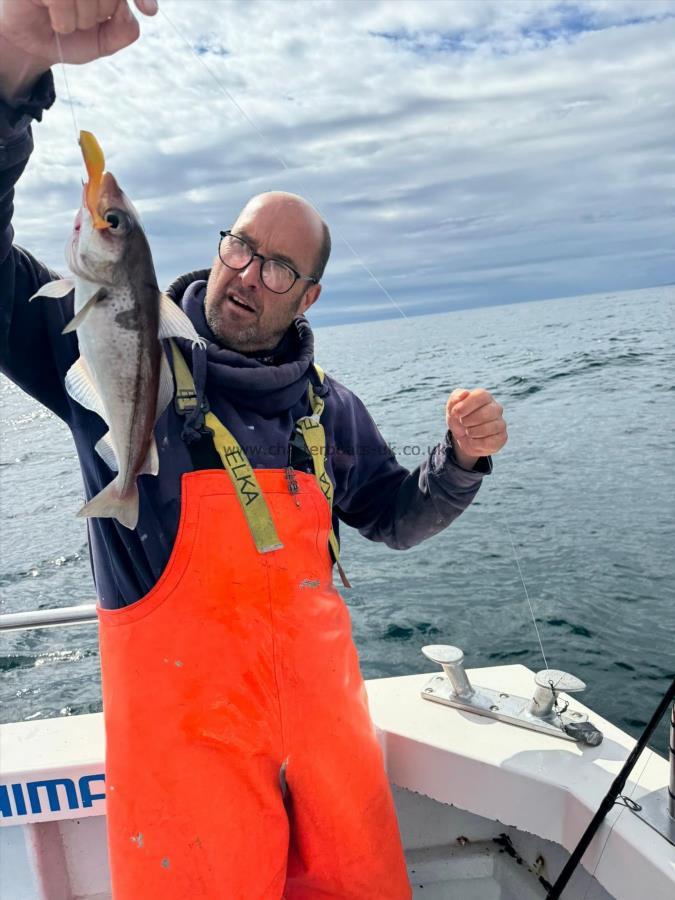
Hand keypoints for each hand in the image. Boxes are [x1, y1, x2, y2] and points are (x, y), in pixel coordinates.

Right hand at [0, 0, 156, 98]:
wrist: (34, 47)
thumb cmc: (70, 37)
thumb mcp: (104, 41)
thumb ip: (125, 29)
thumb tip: (130, 11)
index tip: (149, 11)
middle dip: (102, 13)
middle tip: (84, 22)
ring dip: (81, 20)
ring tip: (66, 22)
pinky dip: (63, 20)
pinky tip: (54, 20)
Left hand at [446, 388, 506, 468]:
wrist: (463, 438)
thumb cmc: (459, 419)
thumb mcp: (452, 408)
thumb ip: (455, 398)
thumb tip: (465, 393)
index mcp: (485, 397)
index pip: (481, 395)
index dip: (466, 405)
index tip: (456, 413)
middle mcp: (496, 408)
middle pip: (485, 413)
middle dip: (467, 421)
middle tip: (463, 423)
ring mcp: (501, 423)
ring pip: (487, 428)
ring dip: (471, 432)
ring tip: (468, 432)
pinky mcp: (502, 438)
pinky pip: (488, 442)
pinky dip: (475, 443)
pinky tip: (473, 440)